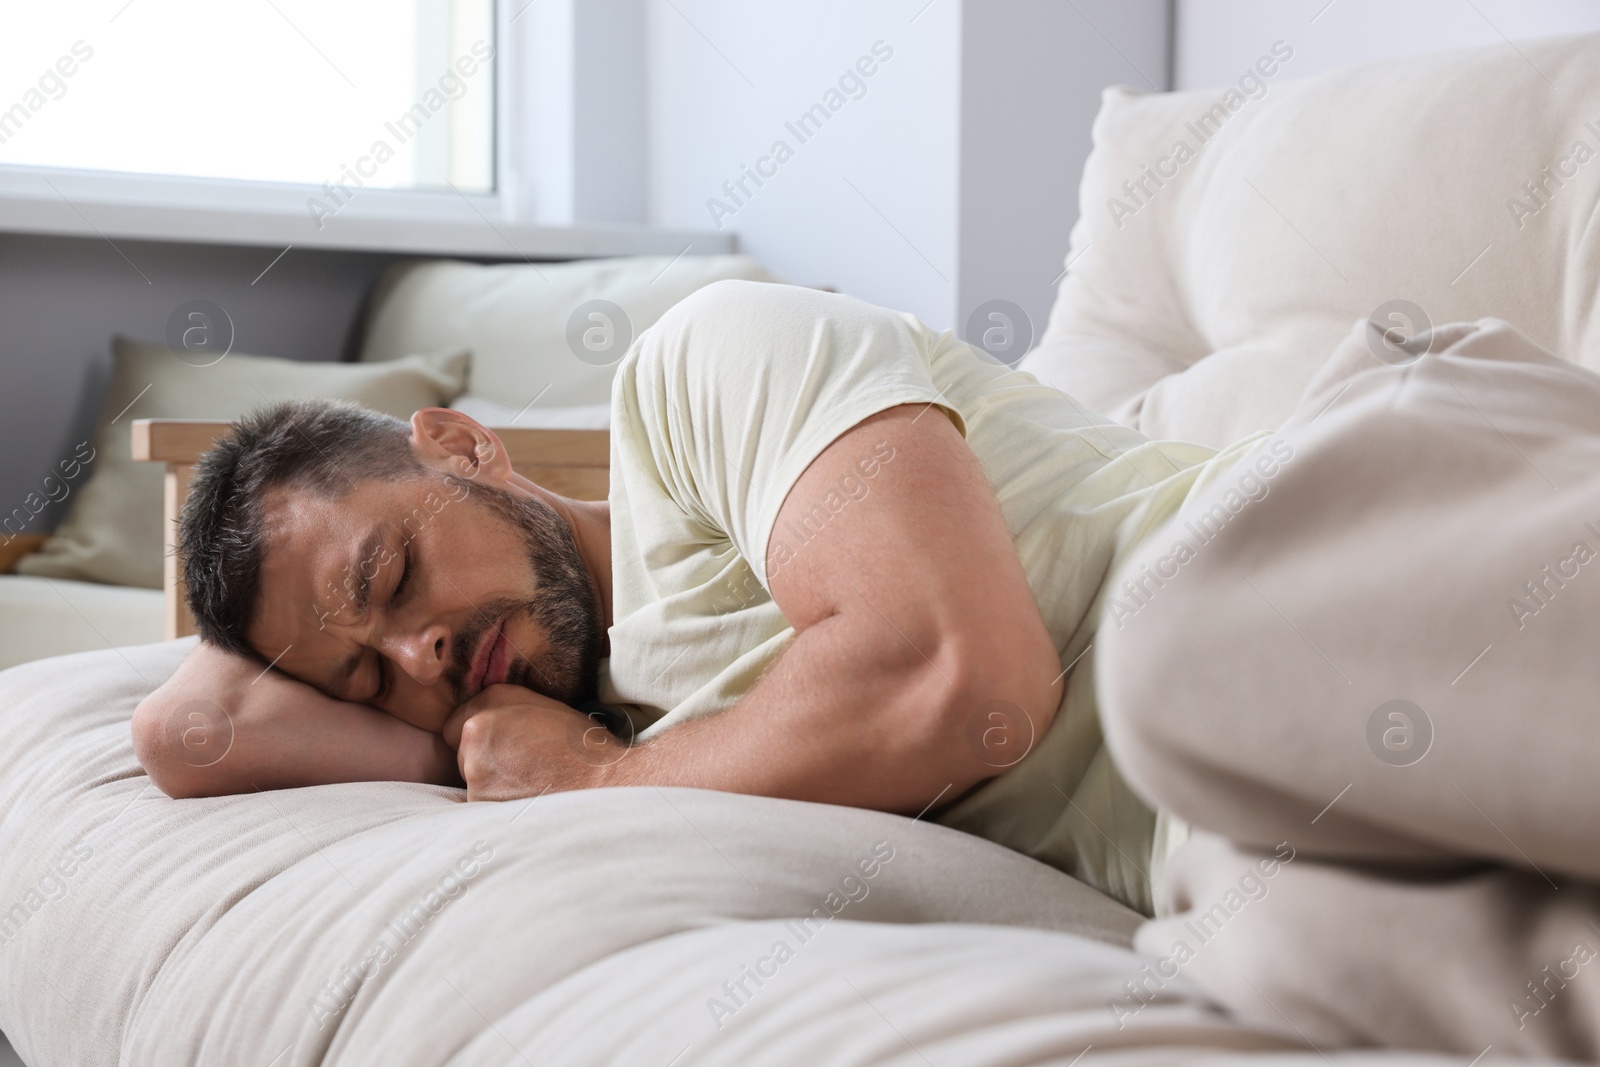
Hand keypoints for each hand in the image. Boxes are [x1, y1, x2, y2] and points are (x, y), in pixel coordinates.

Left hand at [441, 684, 626, 800]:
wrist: (607, 782)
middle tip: (525, 766)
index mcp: (487, 711)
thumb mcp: (541, 705)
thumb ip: (501, 707)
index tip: (505, 747)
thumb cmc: (581, 746)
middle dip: (486, 762)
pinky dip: (500, 809)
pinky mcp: (484, 807)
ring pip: (473, 784)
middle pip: (463, 756)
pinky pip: (482, 809)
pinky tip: (529, 803)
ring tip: (532, 785)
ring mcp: (477, 775)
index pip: (456, 727)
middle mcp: (475, 741)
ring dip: (494, 787)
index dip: (482, 738)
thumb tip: (476, 721)